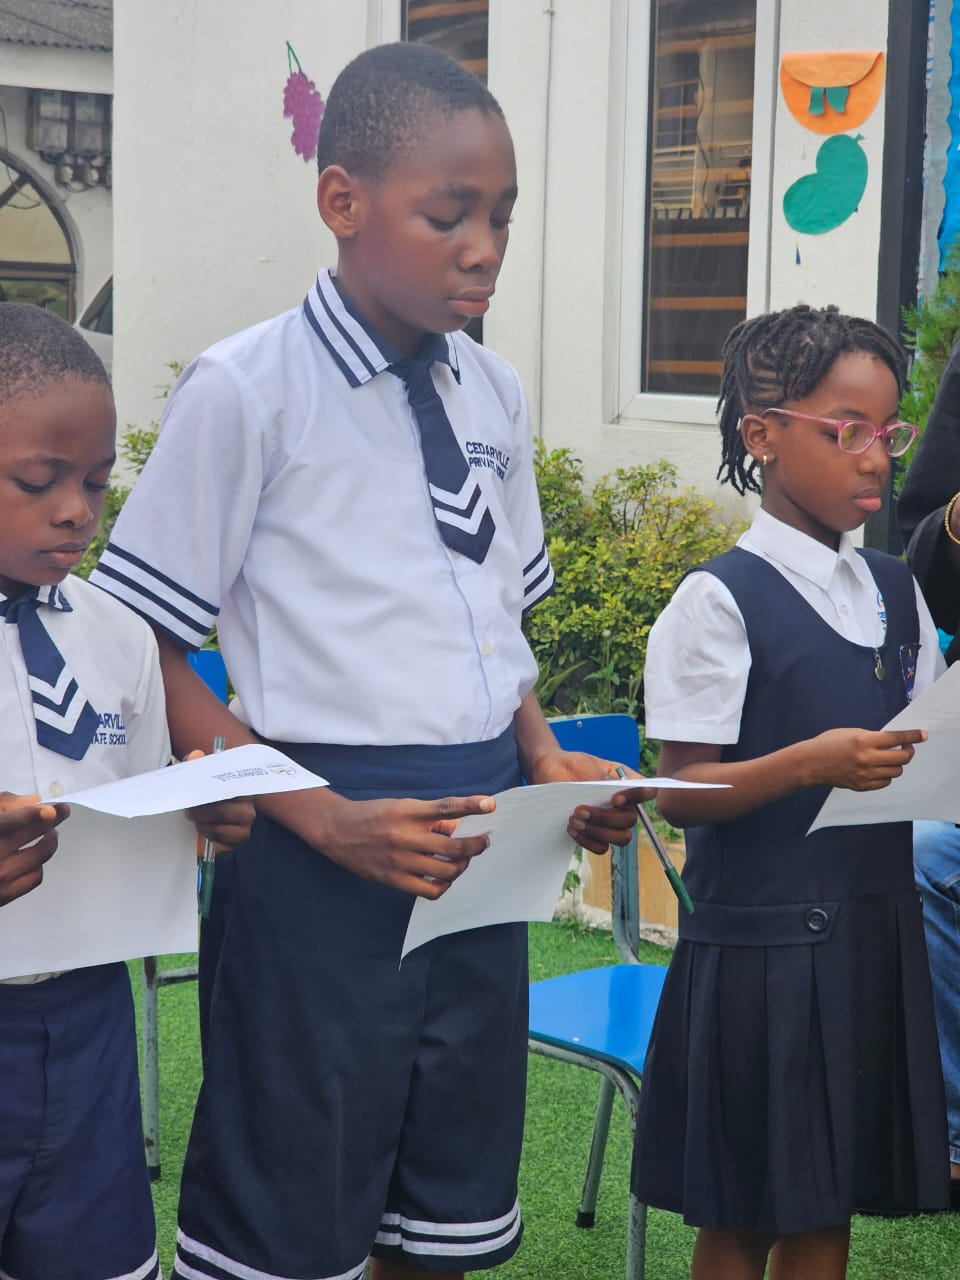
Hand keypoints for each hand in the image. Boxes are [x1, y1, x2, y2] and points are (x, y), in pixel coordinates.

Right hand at [0, 792, 68, 905]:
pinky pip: (35, 877)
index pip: (9, 824)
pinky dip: (39, 863)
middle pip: (32, 836)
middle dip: (51, 821)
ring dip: (49, 841)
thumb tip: (34, 801)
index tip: (51, 811)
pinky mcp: (4, 896)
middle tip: (62, 811)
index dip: (32, 815)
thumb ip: (4, 805)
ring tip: (48, 834)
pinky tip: (34, 857)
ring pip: (40, 855)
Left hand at [183, 749, 255, 850]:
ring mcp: (245, 827)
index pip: (230, 789)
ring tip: (195, 820)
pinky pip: (219, 840)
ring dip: (202, 824)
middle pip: (222, 811)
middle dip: (200, 811)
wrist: (204, 820)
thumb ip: (196, 765)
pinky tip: (202, 831)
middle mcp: (249, 808)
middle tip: (188, 809)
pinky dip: (207, 836)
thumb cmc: (205, 797)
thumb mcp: (199, 778)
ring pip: (219, 827)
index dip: (209, 790)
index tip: (195, 791)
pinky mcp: (238, 841)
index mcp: (242, 788)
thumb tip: (196, 755)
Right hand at [275, 789, 494, 898]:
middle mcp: (404, 836)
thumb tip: (458, 827)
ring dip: (461, 866)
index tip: (490, 805)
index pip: (445, 808)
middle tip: (482, 842)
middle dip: (474, 846)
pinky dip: (444, 884)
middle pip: (453, 848)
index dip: (470, 806)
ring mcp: (399, 860)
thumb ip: (430, 816)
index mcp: (407, 812)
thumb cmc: (374, 815)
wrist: (337, 830)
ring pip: (445, 871)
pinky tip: (445, 877)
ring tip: (463, 860)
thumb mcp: (402, 806)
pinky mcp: (393, 879)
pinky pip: (429, 890)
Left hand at [525, 750, 654, 853]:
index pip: (646, 791)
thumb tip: (612, 789)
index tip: (615, 799)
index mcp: (624, 783)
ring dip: (597, 832)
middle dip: (606, 818)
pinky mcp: (596, 834)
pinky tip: (572, 829)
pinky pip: (602, 847)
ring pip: (620, 838)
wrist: (549, 773)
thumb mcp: (584, 765)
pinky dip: (588, 841)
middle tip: (581, 810)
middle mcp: (622, 804)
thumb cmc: (571, 765)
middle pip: (630, 820)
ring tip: (574, 820)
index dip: (637, 798)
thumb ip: (599, 777)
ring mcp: (610, 822)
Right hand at [806, 727, 926, 791]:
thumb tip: (893, 741)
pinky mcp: (862, 785)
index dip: (912, 736)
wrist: (810, 763)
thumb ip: (872, 737)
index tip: (922, 735)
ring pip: (896, 771)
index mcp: (864, 741)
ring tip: (890, 759)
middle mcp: (867, 758)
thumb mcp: (851, 732)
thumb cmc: (828, 743)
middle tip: (905, 747)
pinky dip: (886, 775)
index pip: (896, 738)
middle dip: (908, 751)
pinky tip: (880, 769)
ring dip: (897, 764)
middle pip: (901, 757)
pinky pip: (885, 782)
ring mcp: (865, 774)